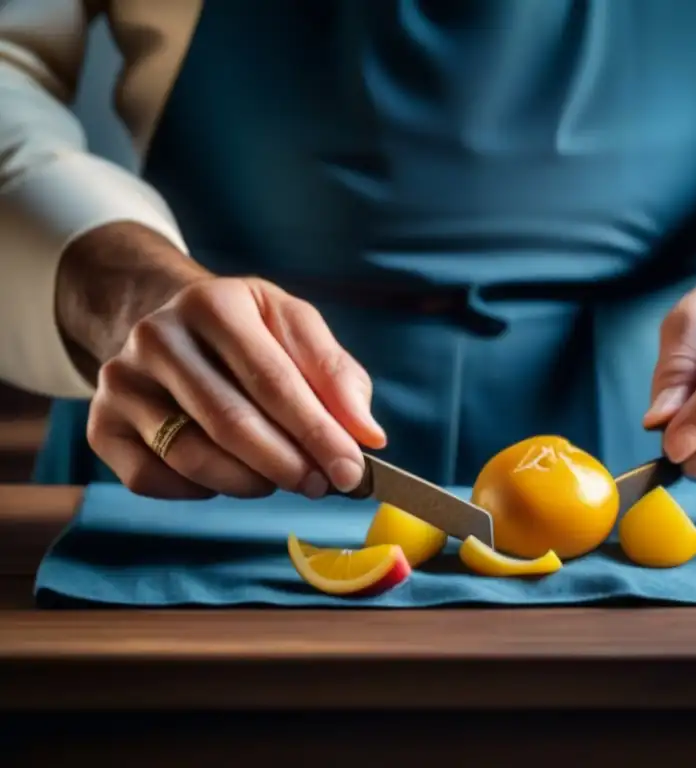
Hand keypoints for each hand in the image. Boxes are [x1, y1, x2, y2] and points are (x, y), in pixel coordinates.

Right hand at [61, 225, 385, 498]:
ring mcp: (121, 381)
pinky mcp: (102, 423)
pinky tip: (229, 474)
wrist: (169, 323)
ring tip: (284, 479)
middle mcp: (157, 337)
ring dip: (251, 482)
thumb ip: (338, 376)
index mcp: (213, 303)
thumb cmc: (248, 332)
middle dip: (288, 463)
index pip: (273, 380)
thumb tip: (367, 434)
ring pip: (192, 456)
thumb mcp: (296, 328)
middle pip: (230, 421)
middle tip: (323, 485)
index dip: (318, 432)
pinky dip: (201, 490)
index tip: (352, 470)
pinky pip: (154, 479)